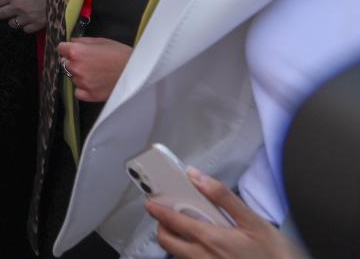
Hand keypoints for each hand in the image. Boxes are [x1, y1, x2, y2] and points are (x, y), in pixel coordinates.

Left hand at [0, 0, 45, 33]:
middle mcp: (18, 7)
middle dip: (2, 12)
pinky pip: (25, 30)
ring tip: (21, 15)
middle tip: (8, 10)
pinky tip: (31, 20)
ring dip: (15, 20)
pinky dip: (27, 26)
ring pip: (11, 24)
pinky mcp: (36, 25)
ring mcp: (26, 17)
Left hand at [56, 37, 131, 101]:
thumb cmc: (121, 54)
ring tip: (96, 73)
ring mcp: (81, 83)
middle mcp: (76, 67)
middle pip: (65, 63)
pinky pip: (78, 91)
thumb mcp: (102, 41)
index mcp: (77, 52)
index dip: (67, 48)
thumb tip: (72, 41)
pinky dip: (83, 88)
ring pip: (72, 77)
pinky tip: (95, 83)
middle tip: (89, 62)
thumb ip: (83, 41)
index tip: (73, 50)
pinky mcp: (88, 95)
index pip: (61, 48)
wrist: (138, 72)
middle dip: (73, 61)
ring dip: (79, 75)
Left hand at [147, 167, 306, 258]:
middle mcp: (201, 257)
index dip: (156, 208)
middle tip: (170, 213)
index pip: (171, 221)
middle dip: (161, 225)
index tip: (150, 200)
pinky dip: (189, 253)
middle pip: (166, 240)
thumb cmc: (276, 256)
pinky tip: (205, 246)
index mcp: (209, 238)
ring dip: (175, 240)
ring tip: (190, 228)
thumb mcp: (254, 222)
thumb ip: (223, 196)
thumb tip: (196, 175)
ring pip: (176, 254)